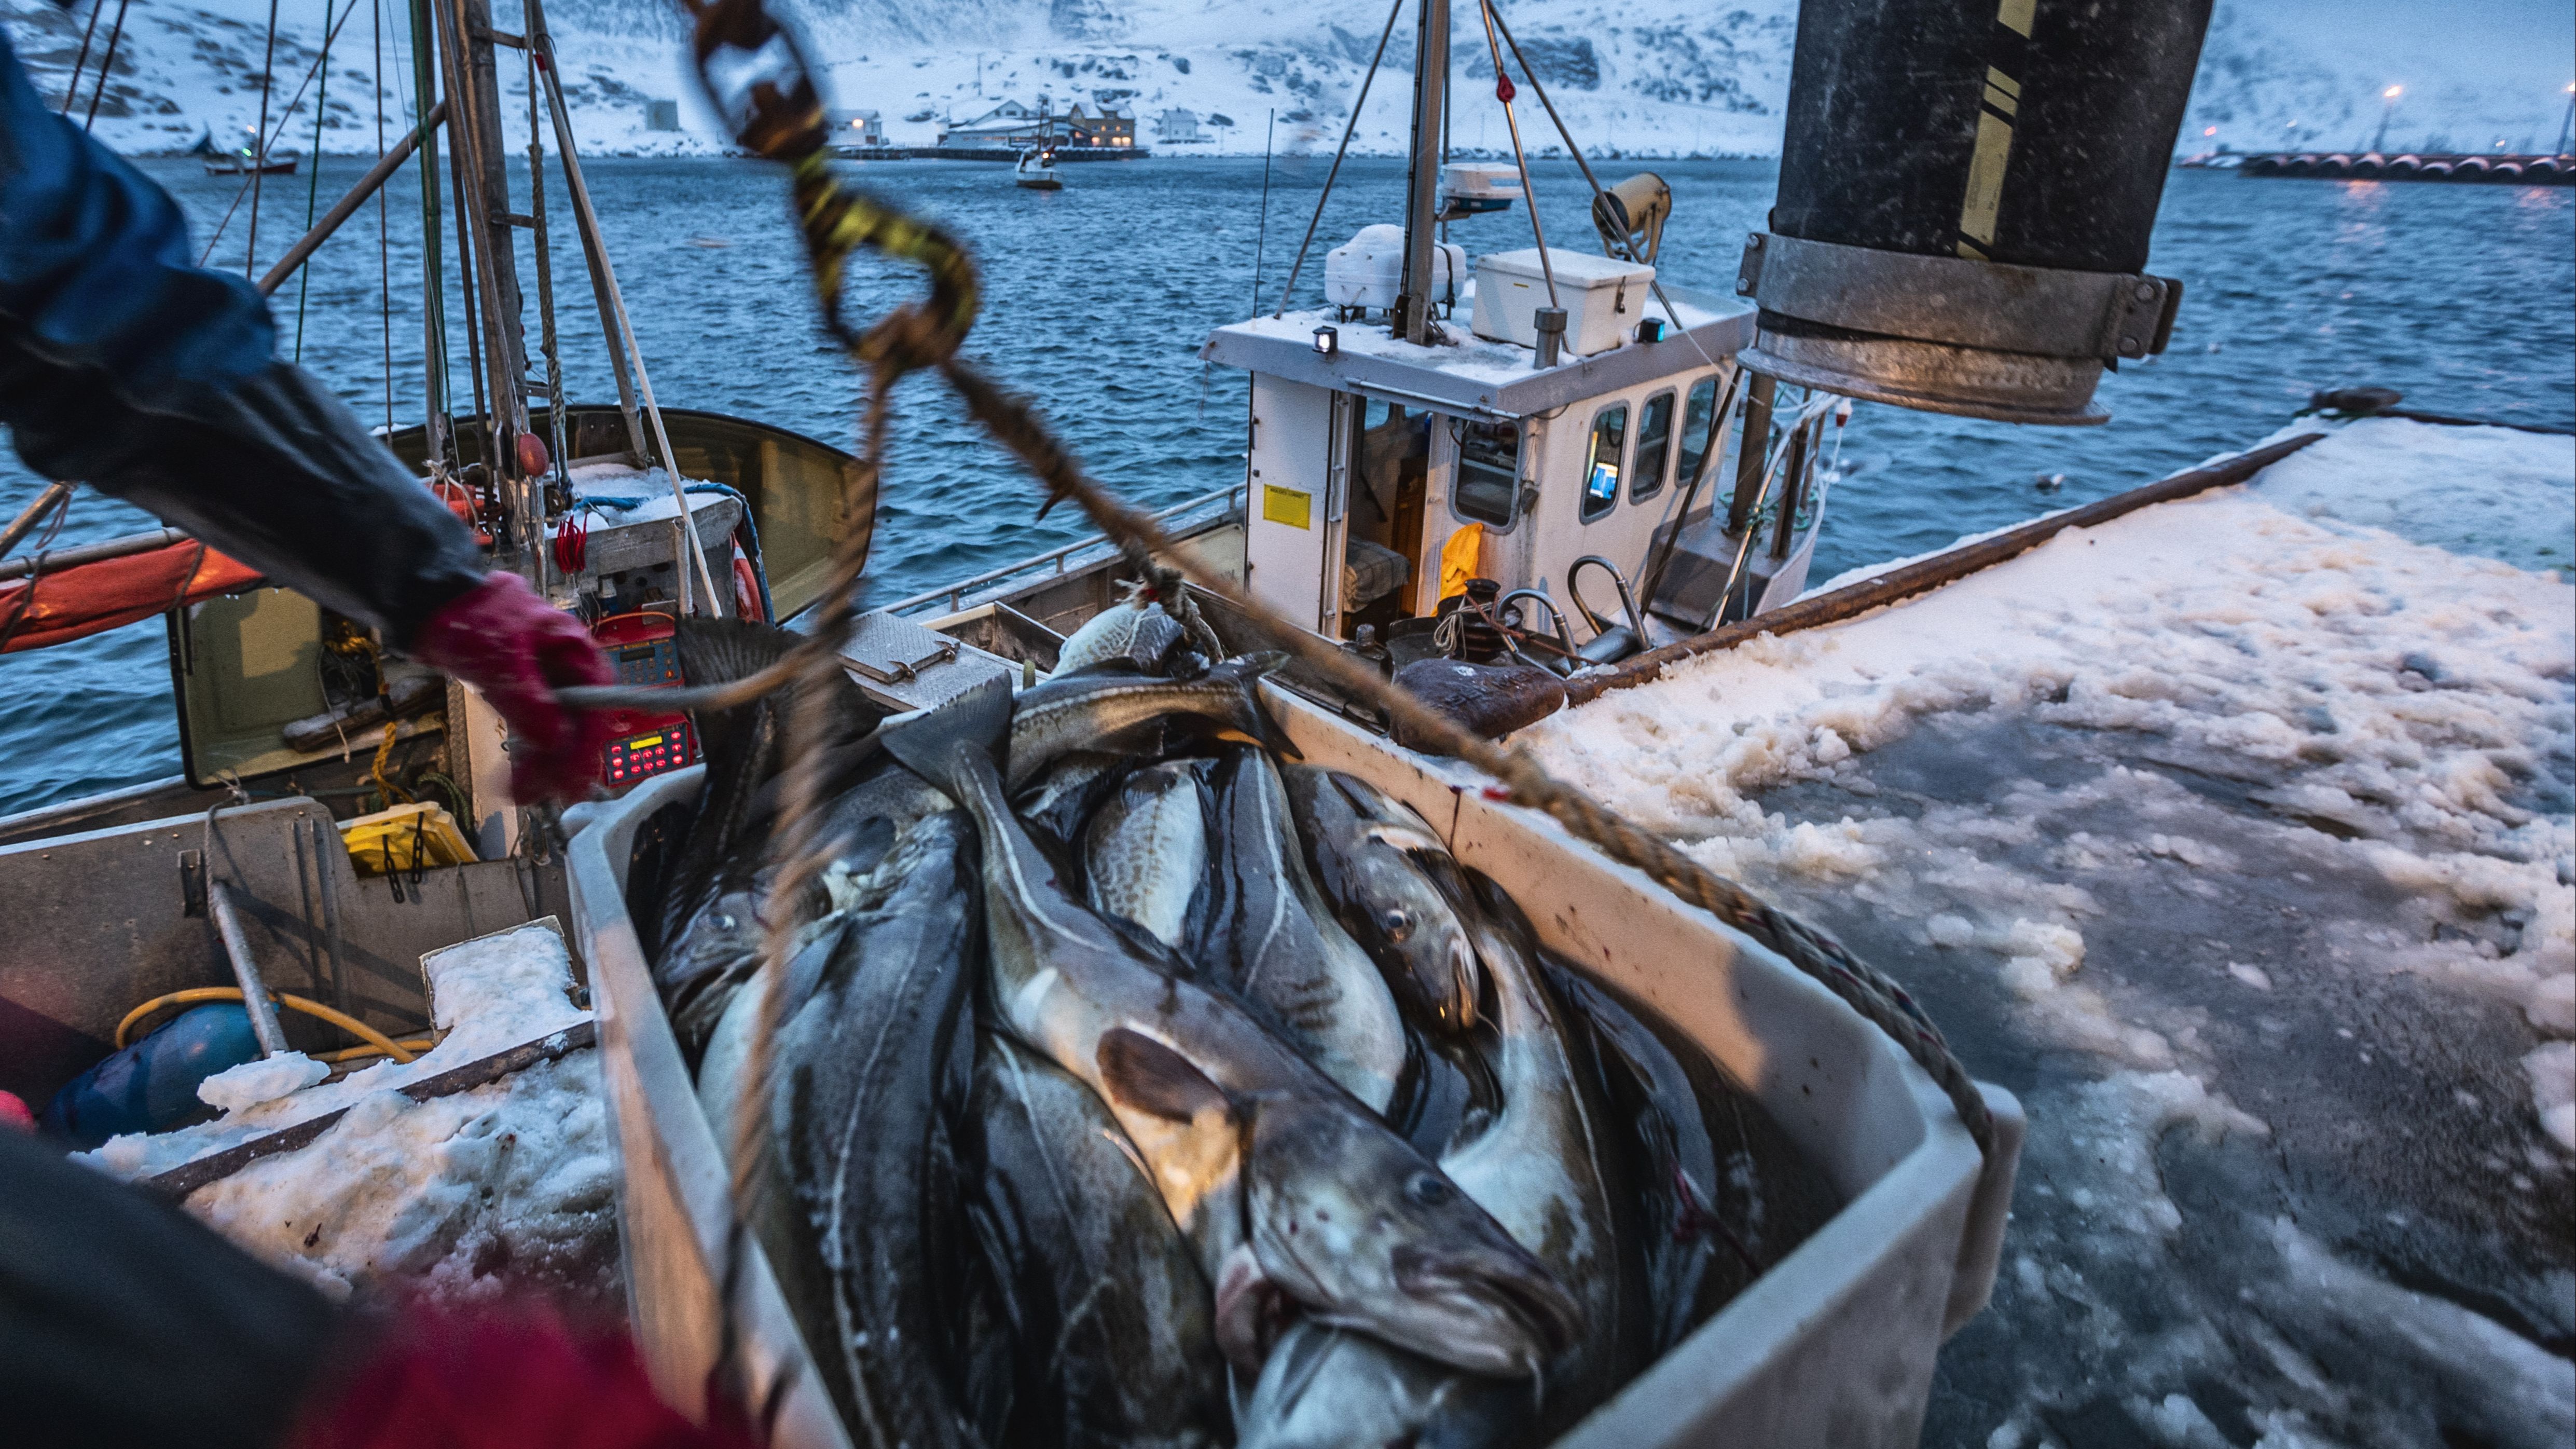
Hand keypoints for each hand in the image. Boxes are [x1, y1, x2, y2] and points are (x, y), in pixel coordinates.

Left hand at [411, 572, 615, 803]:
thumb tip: (556, 742)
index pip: (598, 706)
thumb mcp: (504, 662)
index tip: (577, 778)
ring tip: (519, 792)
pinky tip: (513, 775)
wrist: (430, 601)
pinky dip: (524, 754)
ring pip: (554, 732)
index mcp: (575, 651)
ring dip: (541, 764)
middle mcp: (565, 669)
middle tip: (544, 793)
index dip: (589, 746)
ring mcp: (544, 682)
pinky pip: (531, 730)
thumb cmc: (472, 614)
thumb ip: (531, 704)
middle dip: (561, 762)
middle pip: (577, 725)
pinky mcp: (521, 693)